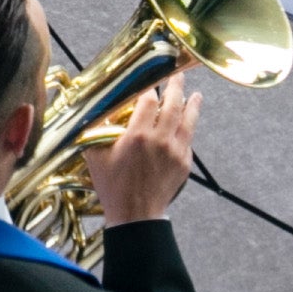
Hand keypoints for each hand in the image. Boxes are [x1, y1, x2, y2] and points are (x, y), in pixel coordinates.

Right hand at [87, 72, 203, 223]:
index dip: (149, 89)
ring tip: (196, 94)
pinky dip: (188, 129)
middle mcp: (160, 139)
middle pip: (174, 103)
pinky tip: (187, 124)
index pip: (149, 100)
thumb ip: (97, 132)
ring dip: (193, 104)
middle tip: (178, 75)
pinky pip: (188, 140)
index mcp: (138, 135)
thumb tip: (96, 113)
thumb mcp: (96, 157)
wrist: (135, 216)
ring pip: (189, 120)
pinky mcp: (185, 163)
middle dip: (176, 86)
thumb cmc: (113, 188)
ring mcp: (176, 151)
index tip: (150, 84)